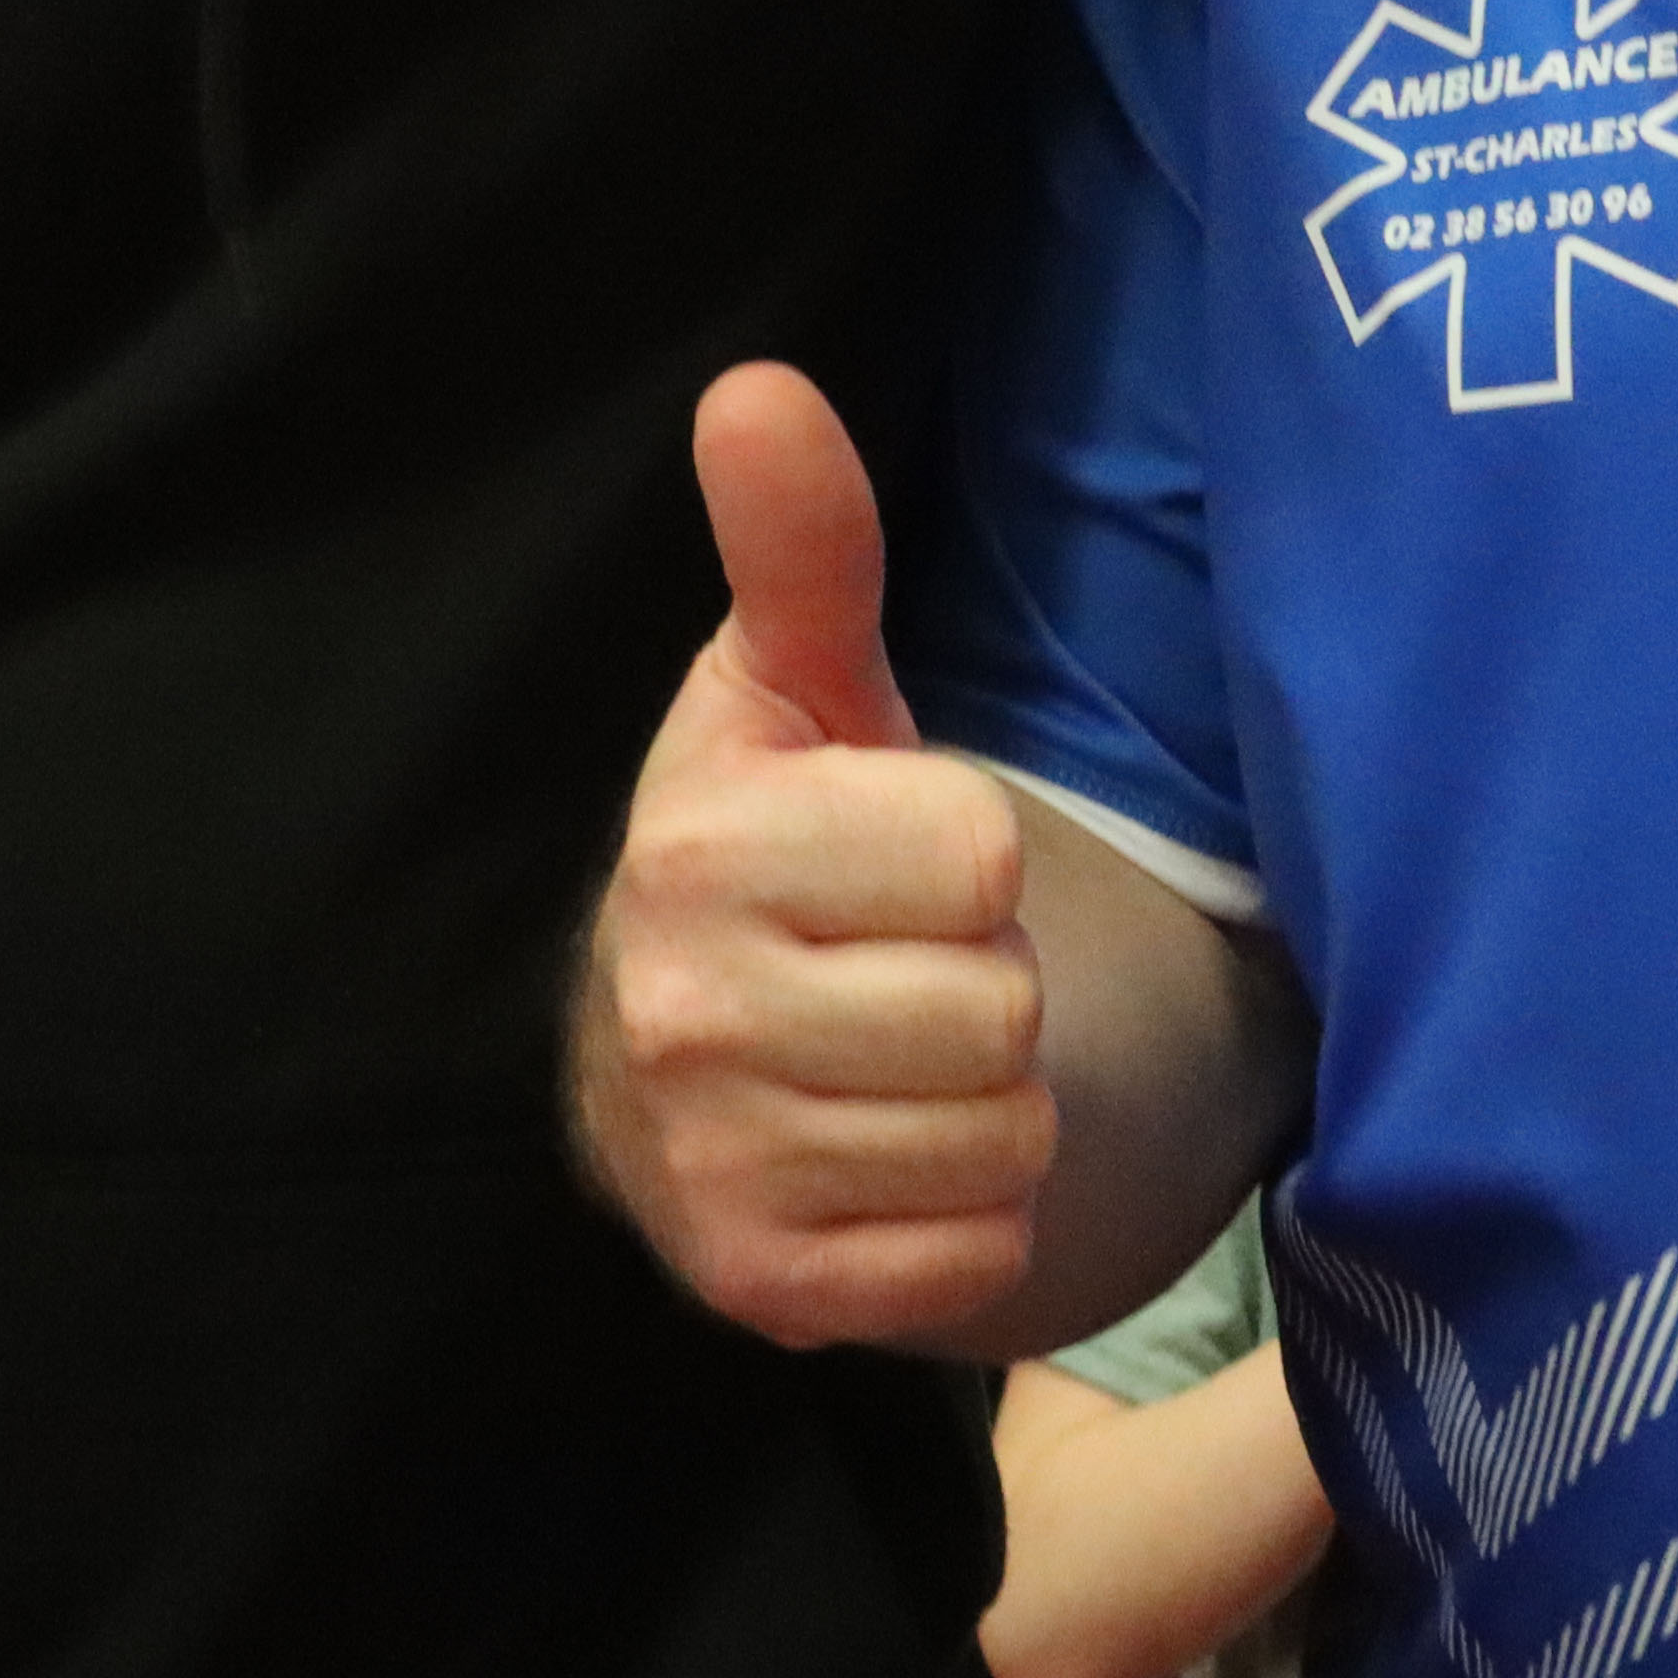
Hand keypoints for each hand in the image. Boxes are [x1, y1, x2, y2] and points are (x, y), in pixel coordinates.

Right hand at [570, 364, 1053, 1347]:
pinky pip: (973, 1261)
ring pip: (1002, 1140)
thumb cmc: (778, 844)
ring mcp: (711, 1165)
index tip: (899, 857)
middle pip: (1002, 1011)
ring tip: (898, 1058)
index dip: (970, 853)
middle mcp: (678, 1012)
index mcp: (698, 846)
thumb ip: (803, 547)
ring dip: (986, 1106)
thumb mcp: (794, 688)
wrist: (674, 1058)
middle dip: (986, 985)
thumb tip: (759, 388)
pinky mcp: (758, 1290)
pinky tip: (887, 1158)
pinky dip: (962, 1219)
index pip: (979, 858)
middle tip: (903, 965)